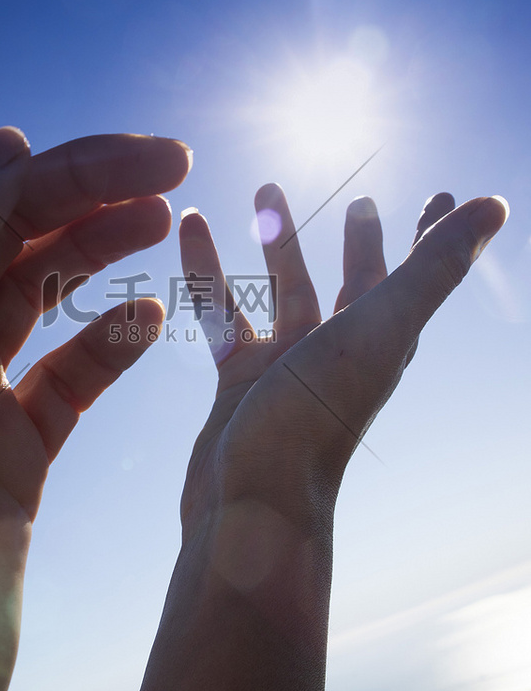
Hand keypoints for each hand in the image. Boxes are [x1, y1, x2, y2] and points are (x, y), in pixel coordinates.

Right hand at [179, 185, 507, 544]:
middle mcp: (341, 352)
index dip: (434, 235)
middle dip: (362, 241)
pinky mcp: (240, 381)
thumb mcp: (381, 328)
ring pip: (285, 290)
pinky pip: (225, 313)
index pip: (419, 274)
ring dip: (277, 243)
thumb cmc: (317, 416)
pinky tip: (192, 232)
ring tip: (265, 190)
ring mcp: (289, 367)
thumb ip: (434, 267)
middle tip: (360, 202)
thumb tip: (498, 202)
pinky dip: (210, 272)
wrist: (251, 500)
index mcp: (383, 340)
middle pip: (357, 283)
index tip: (447, 196)